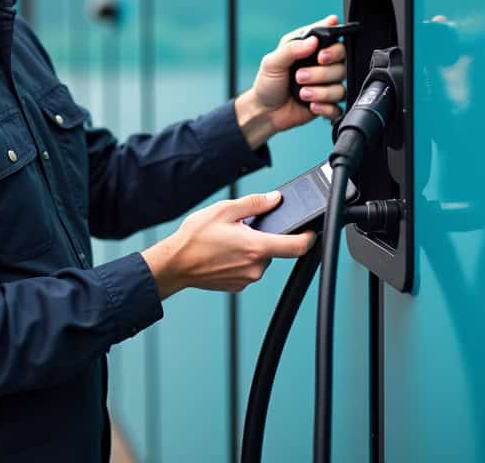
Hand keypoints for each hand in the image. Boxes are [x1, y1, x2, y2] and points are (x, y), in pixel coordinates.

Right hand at [140, 191, 315, 297]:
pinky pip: (249, 269)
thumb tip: (274, 199)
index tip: (310, 231)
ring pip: (260, 259)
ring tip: (228, 242)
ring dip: (251, 248)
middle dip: (263, 237)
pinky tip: (224, 253)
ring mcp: (247, 278)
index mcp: (256, 247)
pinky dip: (241, 260)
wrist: (175, 265)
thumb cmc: (195, 238)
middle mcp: (255, 267)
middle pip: (275, 249)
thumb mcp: (225, 210)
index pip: (297, 246)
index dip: (309, 237)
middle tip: (243, 229)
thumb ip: (254, 203)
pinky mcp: (238, 285)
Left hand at [235, 15, 348, 147]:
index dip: (333, 47)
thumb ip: (292, 49)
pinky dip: (326, 108)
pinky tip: (312, 106)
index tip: (321, 56)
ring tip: (302, 94)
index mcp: (310, 49)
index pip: (334, 39)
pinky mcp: (328, 105)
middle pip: (342, 64)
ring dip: (321, 92)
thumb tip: (313, 41)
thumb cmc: (268, 83)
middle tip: (300, 76)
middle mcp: (323, 65)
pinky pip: (338, 107)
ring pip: (340, 87)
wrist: (265, 112)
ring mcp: (326, 85)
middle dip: (323, 72)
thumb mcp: (272, 62)